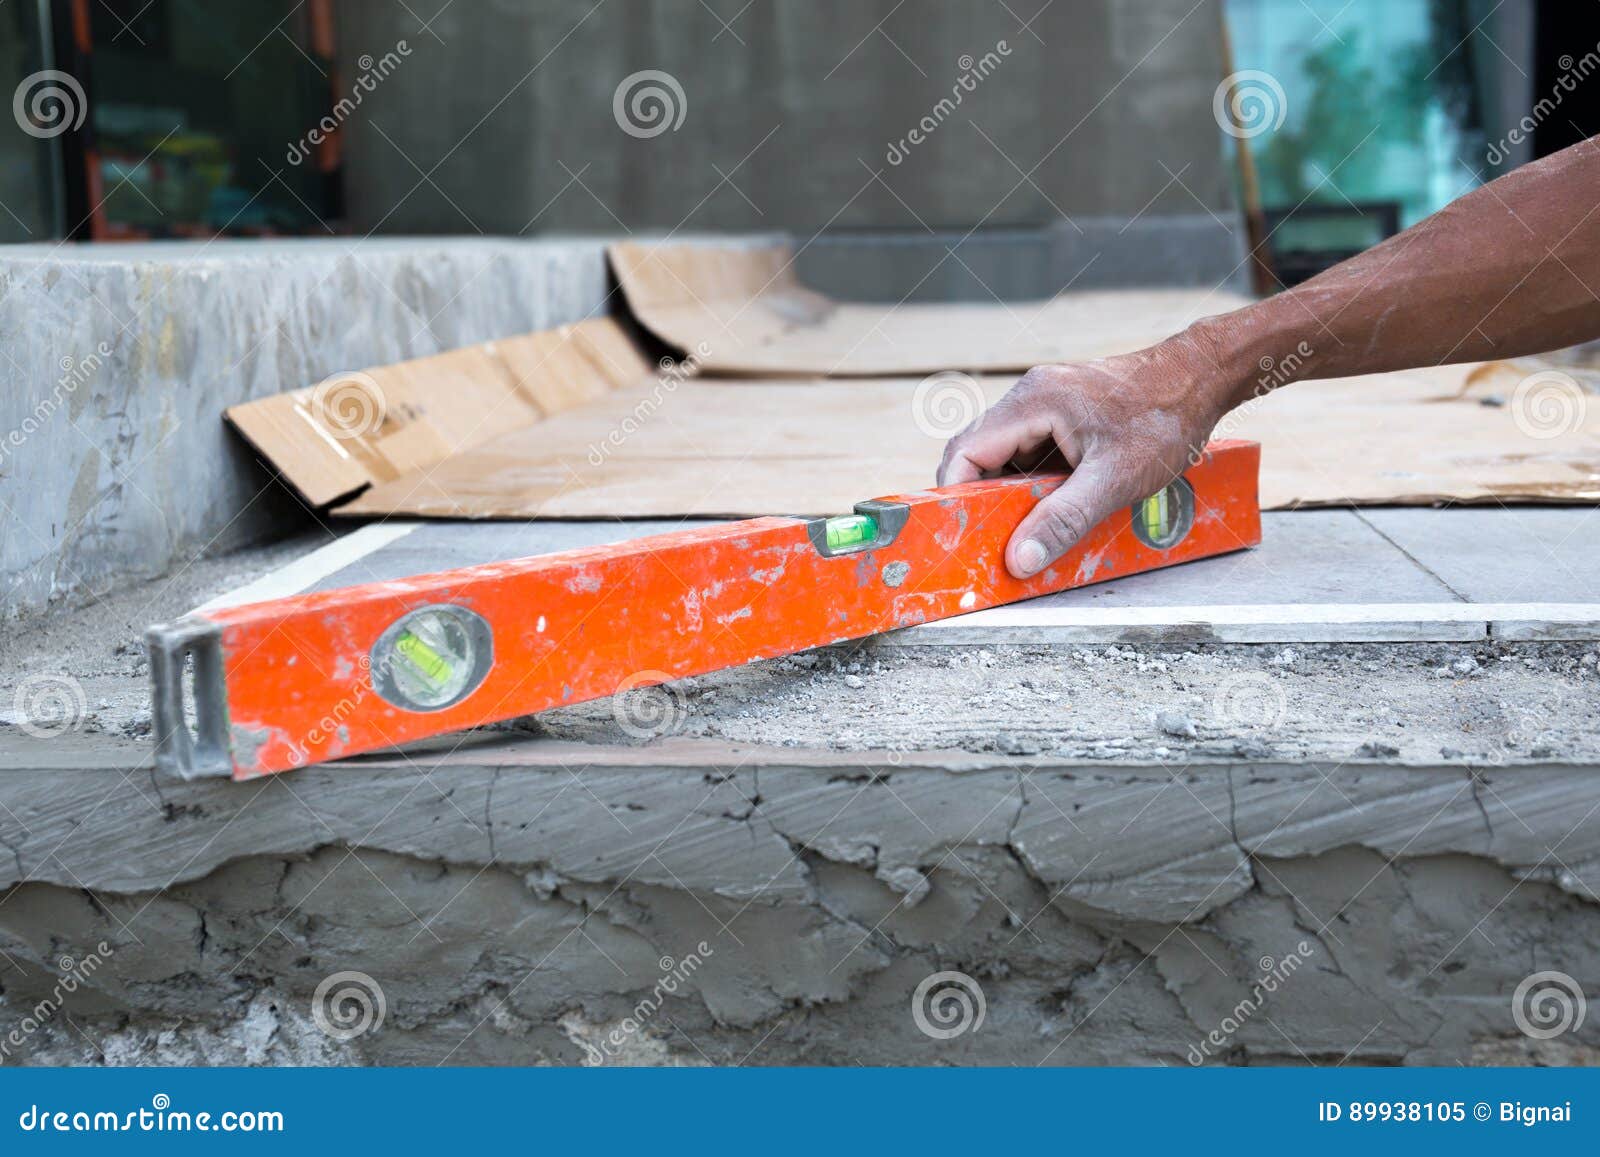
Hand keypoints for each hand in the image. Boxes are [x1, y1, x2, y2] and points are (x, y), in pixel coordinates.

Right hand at [937, 333, 1230, 578]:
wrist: (1203, 376)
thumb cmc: (1164, 420)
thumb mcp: (1114, 479)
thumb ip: (1062, 520)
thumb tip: (1019, 558)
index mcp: (1032, 403)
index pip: (965, 451)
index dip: (954, 495)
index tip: (958, 532)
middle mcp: (1031, 395)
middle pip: (979, 452)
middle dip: (980, 498)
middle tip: (991, 538)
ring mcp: (1046, 400)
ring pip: (1005, 453)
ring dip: (1009, 491)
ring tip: (1026, 526)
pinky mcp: (1064, 410)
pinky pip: (1030, 448)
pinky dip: (1033, 480)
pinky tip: (1055, 503)